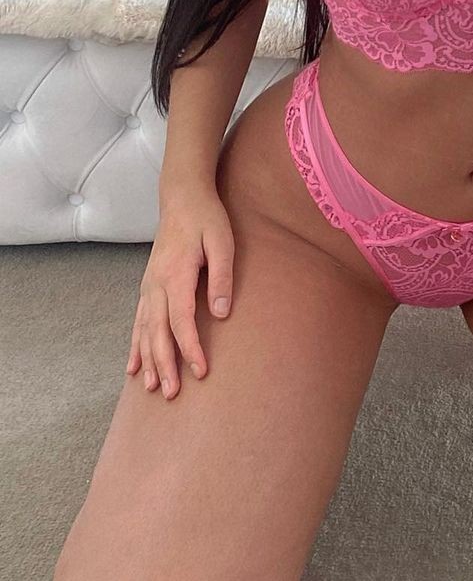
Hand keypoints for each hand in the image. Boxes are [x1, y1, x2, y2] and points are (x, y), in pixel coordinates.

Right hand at [126, 183, 234, 399]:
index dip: (189, 348)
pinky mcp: (147, 285)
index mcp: (176, 275)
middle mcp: (156, 284)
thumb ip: (222, 277)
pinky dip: (134, 345)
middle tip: (171, 393)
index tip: (200, 370)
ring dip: (147, 360)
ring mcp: (148, 286)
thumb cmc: (206, 218)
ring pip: (143, 330)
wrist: (182, 197)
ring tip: (150, 388)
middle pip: (157, 332)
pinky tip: (132, 366)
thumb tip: (221, 314)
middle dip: (164, 364)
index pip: (181, 320)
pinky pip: (137, 321)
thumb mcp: (223, 242)